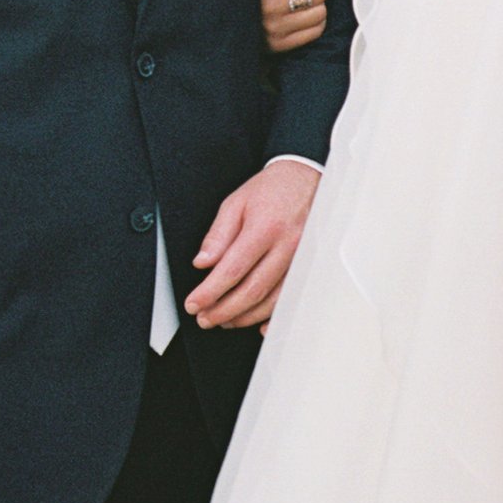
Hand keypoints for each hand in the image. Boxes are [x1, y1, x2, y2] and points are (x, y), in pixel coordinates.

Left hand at [186, 160, 318, 329]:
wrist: (306, 179)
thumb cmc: (271, 190)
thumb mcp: (235, 203)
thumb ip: (218, 235)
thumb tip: (203, 264)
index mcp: (265, 228)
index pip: (232, 270)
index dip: (210, 292)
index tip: (194, 303)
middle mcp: (287, 246)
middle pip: (253, 290)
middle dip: (224, 310)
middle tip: (205, 318)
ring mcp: (302, 259)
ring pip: (273, 300)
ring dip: (245, 316)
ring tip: (224, 319)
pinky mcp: (309, 266)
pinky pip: (291, 298)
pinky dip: (273, 315)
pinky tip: (257, 323)